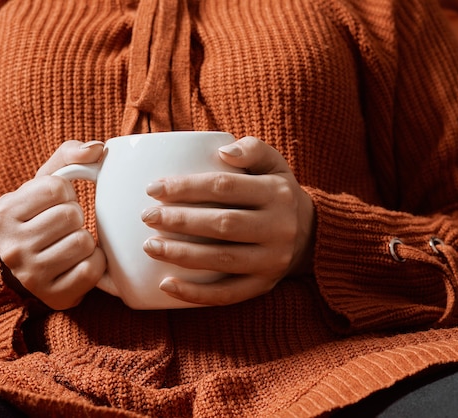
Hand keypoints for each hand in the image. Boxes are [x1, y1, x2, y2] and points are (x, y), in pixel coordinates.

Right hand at [0, 140, 106, 309]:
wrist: (27, 269)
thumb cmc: (39, 217)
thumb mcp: (42, 184)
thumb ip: (68, 157)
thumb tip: (98, 148)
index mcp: (3, 214)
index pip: (55, 187)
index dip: (65, 193)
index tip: (56, 204)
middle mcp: (11, 247)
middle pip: (71, 215)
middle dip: (76, 217)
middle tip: (64, 227)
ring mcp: (31, 275)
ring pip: (83, 242)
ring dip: (86, 240)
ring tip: (70, 244)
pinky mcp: (54, 296)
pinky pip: (92, 269)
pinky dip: (95, 263)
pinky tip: (79, 262)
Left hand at [141, 136, 314, 305]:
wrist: (311, 234)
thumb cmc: (277, 193)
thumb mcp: (274, 165)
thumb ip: (252, 149)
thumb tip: (223, 152)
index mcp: (277, 192)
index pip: (224, 187)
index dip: (186, 187)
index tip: (153, 189)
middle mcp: (279, 227)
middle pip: (221, 224)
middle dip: (179, 221)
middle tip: (147, 217)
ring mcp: (272, 260)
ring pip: (222, 260)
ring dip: (181, 254)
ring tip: (149, 246)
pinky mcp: (264, 286)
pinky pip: (227, 294)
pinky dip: (194, 293)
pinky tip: (165, 285)